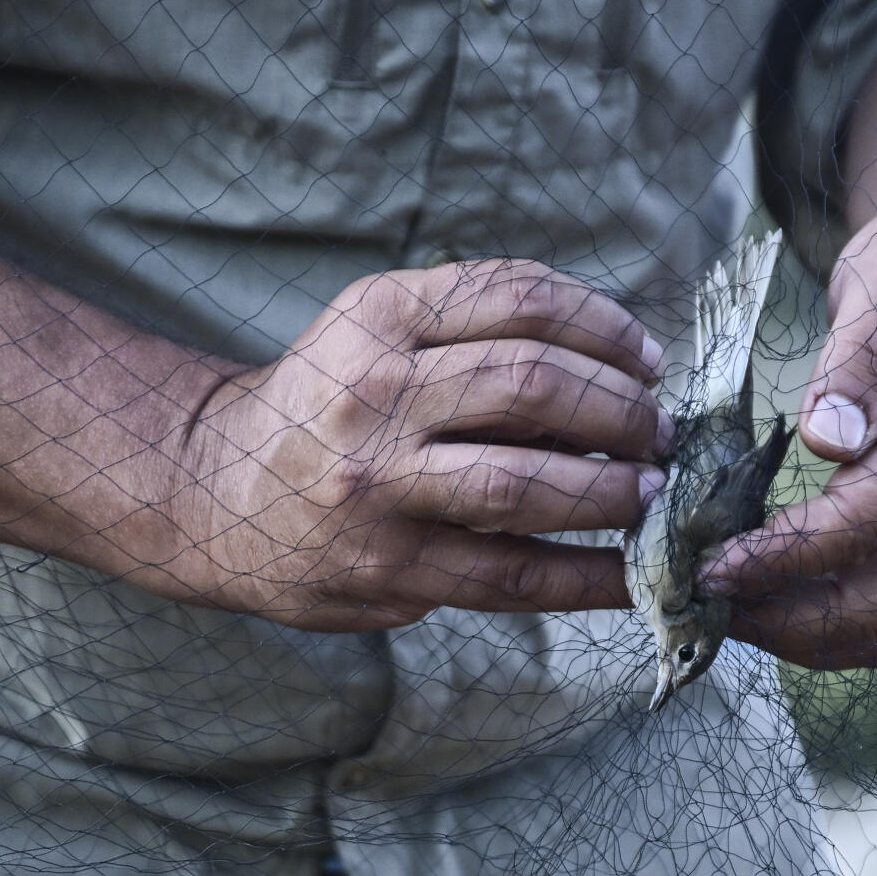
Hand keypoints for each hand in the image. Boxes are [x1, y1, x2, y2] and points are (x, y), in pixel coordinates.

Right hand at [168, 261, 670, 629]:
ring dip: (610, 490)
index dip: (606, 326)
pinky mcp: (389, 570)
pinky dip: (584, 577)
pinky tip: (629, 575)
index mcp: (380, 315)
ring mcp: (378, 487)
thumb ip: (479, 335)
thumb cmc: (330, 404)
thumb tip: (619, 373)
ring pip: (524, 483)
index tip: (648, 358)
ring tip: (648, 491)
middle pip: (532, 383)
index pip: (521, 298)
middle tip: (660, 431)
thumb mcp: (380, 332)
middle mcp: (375, 395)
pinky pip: (509, 576)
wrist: (216, 491)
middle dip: (621, 408)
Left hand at [699, 177, 876, 667]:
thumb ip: (868, 352)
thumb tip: (825, 437)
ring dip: (802, 634)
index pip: (867, 526)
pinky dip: (821, 623)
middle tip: (697, 590)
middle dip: (784, 618)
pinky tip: (760, 588)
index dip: (784, 555)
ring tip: (722, 600)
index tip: (711, 561)